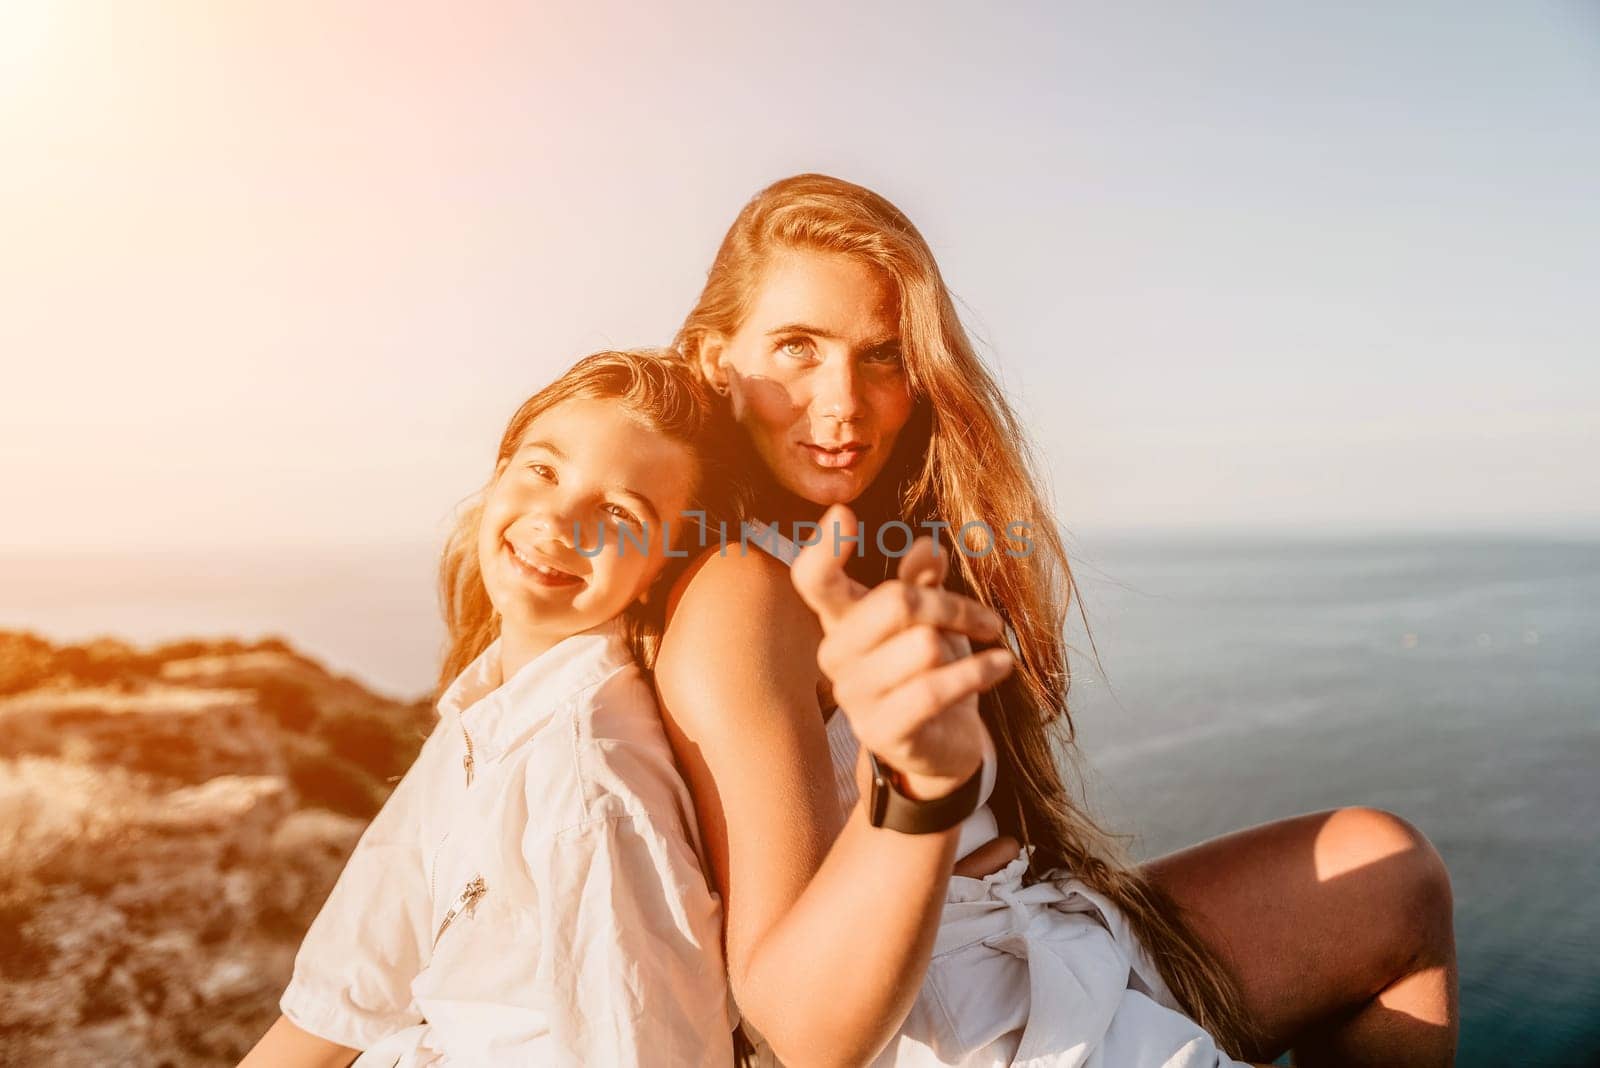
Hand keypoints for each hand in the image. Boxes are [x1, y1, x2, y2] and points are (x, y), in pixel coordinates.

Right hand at [791, 504, 1015, 799]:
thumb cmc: (932, 669)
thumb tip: (927, 547)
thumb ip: (922, 581)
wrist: (943, 744)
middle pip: (896, 603)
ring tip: (985, 651)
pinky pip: (936, 688)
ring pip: (924, 645)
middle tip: (983, 618)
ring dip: (967, 645)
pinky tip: (1000, 665)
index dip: (823, 547)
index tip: (845, 514)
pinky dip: (978, 672)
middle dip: (951, 606)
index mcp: (840, 620)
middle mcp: (836, 656)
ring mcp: (855, 697)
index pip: (812, 580)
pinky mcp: (881, 732)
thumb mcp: (930, 619)